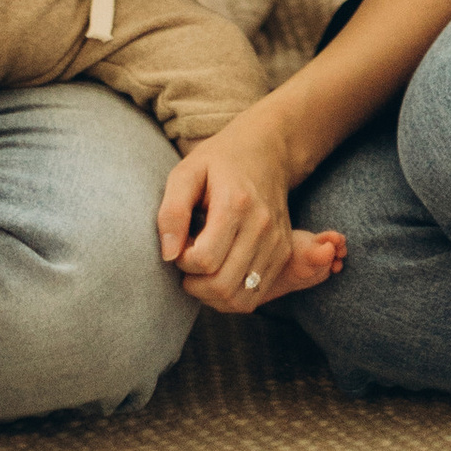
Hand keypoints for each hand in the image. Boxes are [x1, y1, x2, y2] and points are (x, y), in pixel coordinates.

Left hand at [156, 103, 304, 314]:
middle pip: (222, 285)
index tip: (180, 242)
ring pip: (238, 299)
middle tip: (186, 259)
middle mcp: (262, 227)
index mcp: (236, 204)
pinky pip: (253, 297)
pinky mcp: (283, 254)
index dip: (182, 260)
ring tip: (200, 270)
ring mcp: (277, 243)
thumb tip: (168, 255)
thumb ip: (172, 212)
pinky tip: (218, 274)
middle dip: (193, 283)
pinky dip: (229, 297)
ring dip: (210, 294)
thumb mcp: (186, 173)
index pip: (204, 260)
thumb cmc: (219, 161)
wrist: (265, 152)